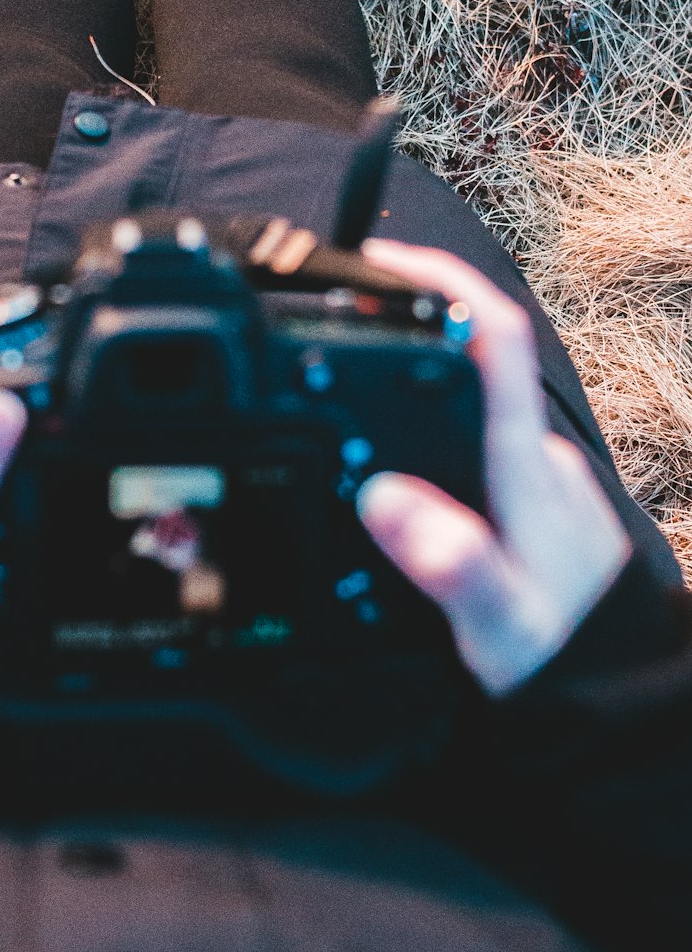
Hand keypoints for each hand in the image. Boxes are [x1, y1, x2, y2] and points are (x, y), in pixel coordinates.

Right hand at [355, 239, 630, 694]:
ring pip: (472, 395)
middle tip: (340, 307)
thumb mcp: (497, 625)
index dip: (444, 282)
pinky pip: (475, 432)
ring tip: (349, 378)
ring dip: (418, 372)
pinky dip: (434, 421)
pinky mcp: (529, 490)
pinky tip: (396, 452)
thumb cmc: (558, 656)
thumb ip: (449, 564)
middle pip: (477, 350)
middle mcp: (532, 454)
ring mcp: (533, 469)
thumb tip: (390, 499)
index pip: (495, 339)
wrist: (612, 693)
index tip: (382, 258)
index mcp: (521, 466)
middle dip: (411, 312)